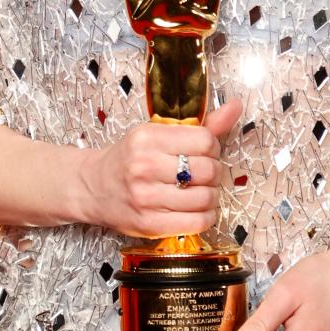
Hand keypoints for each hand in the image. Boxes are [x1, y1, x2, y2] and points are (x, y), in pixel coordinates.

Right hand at [76, 97, 242, 237]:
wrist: (93, 188)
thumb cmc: (130, 159)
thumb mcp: (158, 134)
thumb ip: (201, 125)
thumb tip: (236, 106)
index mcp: (147, 136)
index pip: (204, 140)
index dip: (213, 147)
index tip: (204, 151)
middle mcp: (144, 165)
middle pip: (207, 170)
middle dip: (213, 172)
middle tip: (203, 173)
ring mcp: (146, 197)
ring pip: (206, 197)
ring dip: (210, 195)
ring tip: (198, 190)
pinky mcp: (149, 224)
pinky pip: (197, 222)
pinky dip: (205, 215)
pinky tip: (196, 208)